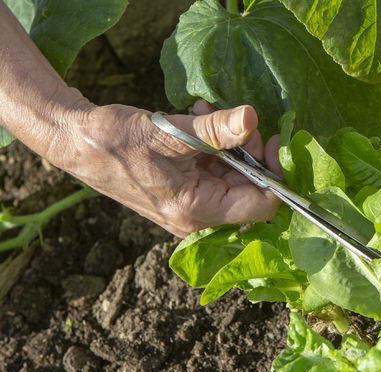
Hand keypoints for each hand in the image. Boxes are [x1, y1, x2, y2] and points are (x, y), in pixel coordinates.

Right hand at [60, 100, 280, 235]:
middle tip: (236, 122)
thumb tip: (252, 119)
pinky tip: (200, 119)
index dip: (275, 174)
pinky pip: (214, 172)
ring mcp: (191, 206)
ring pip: (233, 178)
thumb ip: (215, 129)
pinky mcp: (184, 193)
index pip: (261, 205)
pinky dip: (214, 147)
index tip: (273, 140)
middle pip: (249, 190)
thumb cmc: (114, 141)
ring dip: (230, 144)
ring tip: (207, 114)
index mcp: (197, 211)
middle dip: (249, 152)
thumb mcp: (170, 132)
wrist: (74, 142)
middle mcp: (197, 217)